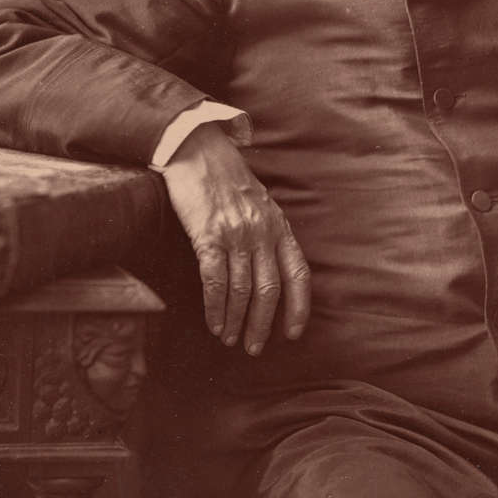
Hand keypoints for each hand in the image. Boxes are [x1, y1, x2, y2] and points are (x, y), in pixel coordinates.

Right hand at [161, 121, 310, 355]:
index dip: (299, 307)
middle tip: (254, 347)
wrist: (198, 150)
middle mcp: (262, 233)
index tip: (293, 333)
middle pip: (269, 291)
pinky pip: (215, 281)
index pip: (298, 274)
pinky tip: (214, 322)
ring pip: (242, 291)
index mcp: (279, 226)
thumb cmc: (227, 179)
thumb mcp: (261, 204)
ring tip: (230, 339)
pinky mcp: (208, 235)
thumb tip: (271, 269)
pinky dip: (215, 307)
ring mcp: (236, 234)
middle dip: (263, 325)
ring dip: (236, 321)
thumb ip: (269, 234)